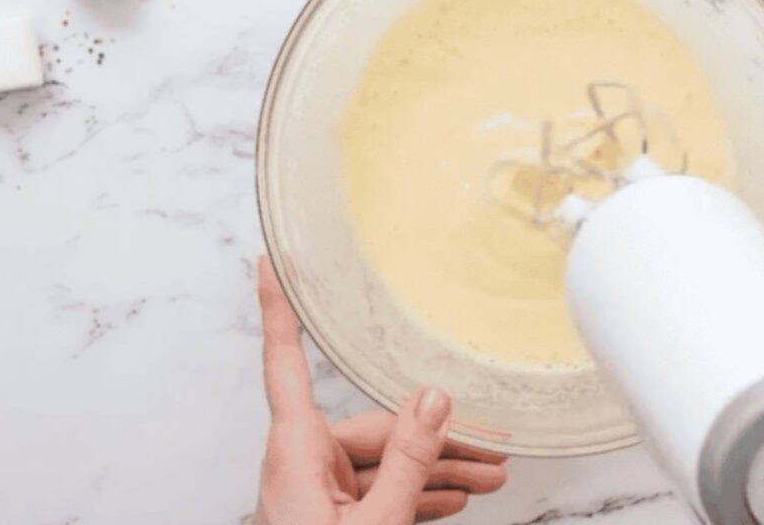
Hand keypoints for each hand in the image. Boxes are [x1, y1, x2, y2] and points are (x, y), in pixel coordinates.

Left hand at [253, 257, 507, 523]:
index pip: (286, 362)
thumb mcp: (376, 521)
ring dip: (435, 468)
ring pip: (381, 461)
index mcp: (294, 450)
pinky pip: (375, 489)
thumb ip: (408, 461)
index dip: (278, 308)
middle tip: (490, 444)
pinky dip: (413, 491)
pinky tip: (453, 494)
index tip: (273, 263)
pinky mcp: (328, 516)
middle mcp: (300, 463)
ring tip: (490, 473)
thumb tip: (435, 400)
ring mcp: (314, 492)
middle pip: (371, 426)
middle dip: (434, 435)